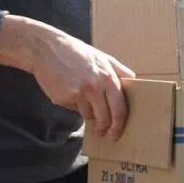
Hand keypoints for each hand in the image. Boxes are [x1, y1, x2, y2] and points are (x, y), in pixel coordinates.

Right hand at [0, 14, 135, 138]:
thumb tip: (135, 84)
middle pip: (106, 117)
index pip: (120, 108)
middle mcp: (95, 86)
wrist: (48, 49)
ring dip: (88, 113)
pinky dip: (73, 105)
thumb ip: (120, 72)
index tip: (117, 132)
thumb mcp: (104, 58)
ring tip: (81, 99)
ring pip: (88, 115)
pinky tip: (69, 92)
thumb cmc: (77, 53)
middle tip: (103, 133)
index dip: (119, 124)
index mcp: (108, 77)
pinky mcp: (63, 97)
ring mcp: (79, 93)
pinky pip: (74, 109)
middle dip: (105, 128)